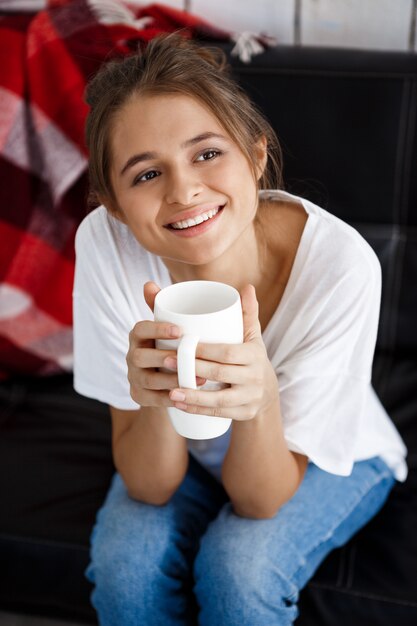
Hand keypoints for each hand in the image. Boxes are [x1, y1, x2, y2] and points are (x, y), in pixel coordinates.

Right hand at [126, 281, 204, 406]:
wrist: (172, 378)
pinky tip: (186, 397)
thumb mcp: (186, 327)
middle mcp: (132, 355)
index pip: (140, 328)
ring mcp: (134, 377)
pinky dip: (168, 399)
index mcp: (139, 335)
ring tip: (197, 380)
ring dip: (170, 380)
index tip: (180, 330)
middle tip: (187, 358)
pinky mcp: (139, 396)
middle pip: (140, 357)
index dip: (157, 329)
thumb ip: (199, 306)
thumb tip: (243, 286)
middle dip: (162, 358)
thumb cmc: (182, 346)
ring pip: (147, 380)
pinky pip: (151, 400)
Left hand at [166, 285, 278, 420]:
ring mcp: (251, 398)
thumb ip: (246, 312)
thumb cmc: (250, 357)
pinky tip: (180, 406)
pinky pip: (219, 414)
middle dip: (192, 369)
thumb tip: (247, 286)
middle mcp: (256, 377)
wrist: (268, 391)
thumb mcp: (251, 336)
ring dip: (192, 396)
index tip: (181, 344)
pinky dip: (198, 411)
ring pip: (219, 399)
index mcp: (254, 355)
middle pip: (220, 374)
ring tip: (170, 391)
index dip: (204, 350)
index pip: (227, 352)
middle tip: (166, 362)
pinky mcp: (245, 414)